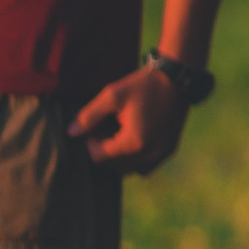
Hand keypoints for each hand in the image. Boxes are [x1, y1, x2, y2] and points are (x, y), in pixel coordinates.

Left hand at [69, 65, 187, 173]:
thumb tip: (71, 133)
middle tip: (108, 127)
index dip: (92, 142)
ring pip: (129, 169)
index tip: (97, 125)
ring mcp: (161, 154)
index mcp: (134, 142)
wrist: (177, 79)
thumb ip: (89, 116)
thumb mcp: (112, 95)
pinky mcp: (169, 150)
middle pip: (114, 166)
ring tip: (121, 133)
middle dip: (106, 150)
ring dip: (120, 157)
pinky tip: (135, 139)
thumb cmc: (143, 85)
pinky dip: (136, 158)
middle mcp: (149, 154)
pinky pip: (145, 166)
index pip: (100, 157)